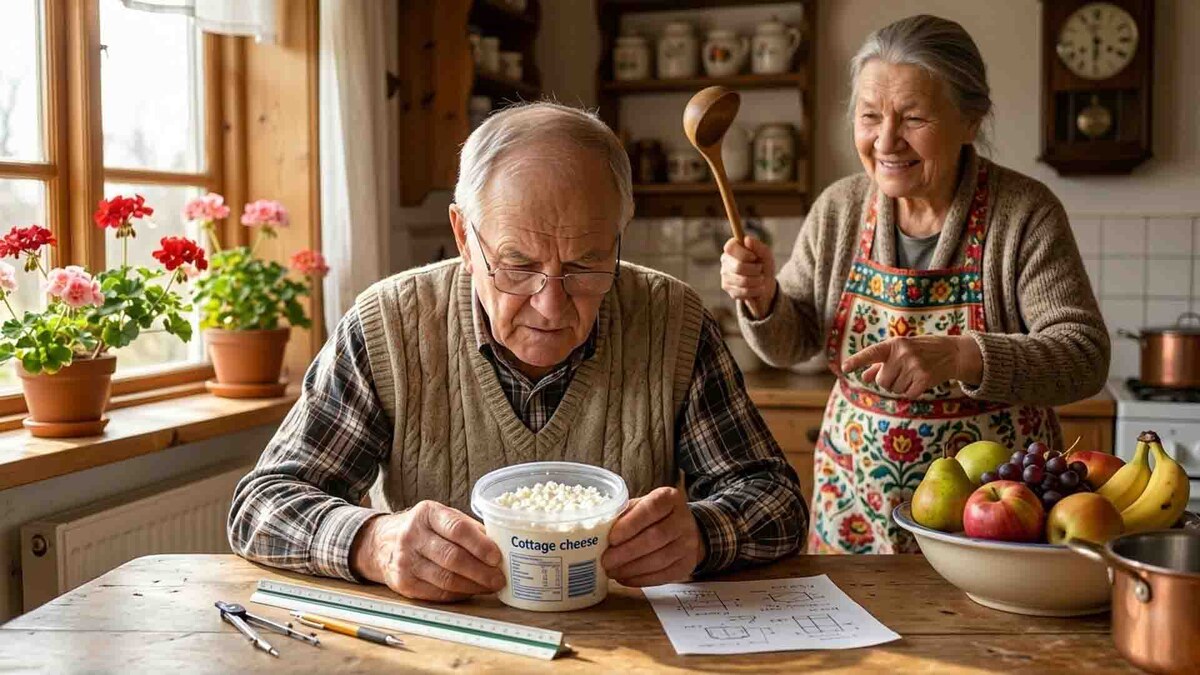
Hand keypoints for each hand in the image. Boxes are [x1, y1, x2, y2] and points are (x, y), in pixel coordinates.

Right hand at [350, 501, 505, 601]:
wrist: (382, 543)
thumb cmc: (425, 529)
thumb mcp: (443, 517)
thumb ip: (470, 528)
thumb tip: (502, 545)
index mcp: (427, 514)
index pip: (457, 529)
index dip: (480, 545)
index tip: (498, 557)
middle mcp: (412, 536)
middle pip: (452, 557)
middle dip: (481, 571)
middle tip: (500, 578)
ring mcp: (405, 561)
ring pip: (446, 579)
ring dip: (474, 586)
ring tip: (491, 586)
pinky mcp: (403, 583)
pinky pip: (437, 593)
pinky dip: (459, 594)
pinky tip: (472, 591)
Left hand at [601, 487, 704, 586]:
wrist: (685, 530)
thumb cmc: (654, 517)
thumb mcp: (641, 506)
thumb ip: (624, 515)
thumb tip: (599, 533)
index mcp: (669, 498)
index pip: (651, 509)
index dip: (630, 525)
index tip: (611, 539)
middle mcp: (683, 519)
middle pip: (655, 537)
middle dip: (627, 552)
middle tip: (606, 561)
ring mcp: (688, 543)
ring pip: (659, 559)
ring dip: (632, 568)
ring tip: (612, 571)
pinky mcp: (687, 564)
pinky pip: (663, 575)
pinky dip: (641, 579)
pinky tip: (625, 578)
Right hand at [721, 236, 777, 318]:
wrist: (764, 284)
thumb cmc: (763, 265)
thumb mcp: (765, 254)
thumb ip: (758, 246)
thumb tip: (746, 239)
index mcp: (733, 248)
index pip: (730, 247)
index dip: (743, 253)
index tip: (754, 257)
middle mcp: (725, 260)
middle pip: (738, 267)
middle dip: (755, 270)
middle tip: (760, 270)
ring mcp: (724, 274)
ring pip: (742, 281)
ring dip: (757, 281)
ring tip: (760, 279)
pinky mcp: (727, 288)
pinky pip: (743, 292)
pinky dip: (755, 290)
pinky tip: (757, 288)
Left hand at [841, 335, 982, 398]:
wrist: (951, 352)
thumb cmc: (920, 351)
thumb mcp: (899, 351)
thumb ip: (880, 363)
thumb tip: (864, 377)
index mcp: (893, 345)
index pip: (871, 353)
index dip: (857, 360)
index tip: (844, 367)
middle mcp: (902, 354)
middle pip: (882, 382)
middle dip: (889, 381)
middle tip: (903, 372)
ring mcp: (914, 366)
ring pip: (894, 390)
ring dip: (901, 387)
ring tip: (913, 375)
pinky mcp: (924, 378)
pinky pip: (908, 395)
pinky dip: (912, 392)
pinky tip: (920, 381)